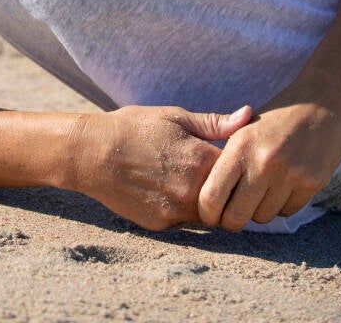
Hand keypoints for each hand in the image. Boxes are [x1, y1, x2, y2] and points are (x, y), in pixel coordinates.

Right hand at [66, 103, 252, 230]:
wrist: (91, 154)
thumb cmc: (133, 127)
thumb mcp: (174, 117)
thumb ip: (215, 123)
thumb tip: (249, 116)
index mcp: (201, 160)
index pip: (241, 172)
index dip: (239, 164)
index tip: (232, 157)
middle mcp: (193, 191)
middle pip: (228, 198)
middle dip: (226, 187)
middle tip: (212, 173)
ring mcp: (177, 211)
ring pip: (207, 214)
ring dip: (206, 201)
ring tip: (188, 179)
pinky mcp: (161, 225)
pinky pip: (183, 220)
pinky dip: (182, 208)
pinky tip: (165, 189)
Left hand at [197, 86, 340, 230]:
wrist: (322, 103)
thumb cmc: (276, 118)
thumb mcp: (244, 128)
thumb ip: (226, 158)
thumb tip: (206, 197)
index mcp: (240, 144)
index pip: (212, 195)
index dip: (207, 212)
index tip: (210, 213)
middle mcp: (264, 161)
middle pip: (236, 216)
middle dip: (231, 221)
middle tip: (232, 214)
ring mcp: (291, 173)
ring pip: (263, 217)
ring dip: (258, 210)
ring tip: (260, 191)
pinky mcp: (314, 182)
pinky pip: (287, 211)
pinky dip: (281, 205)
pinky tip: (282, 186)